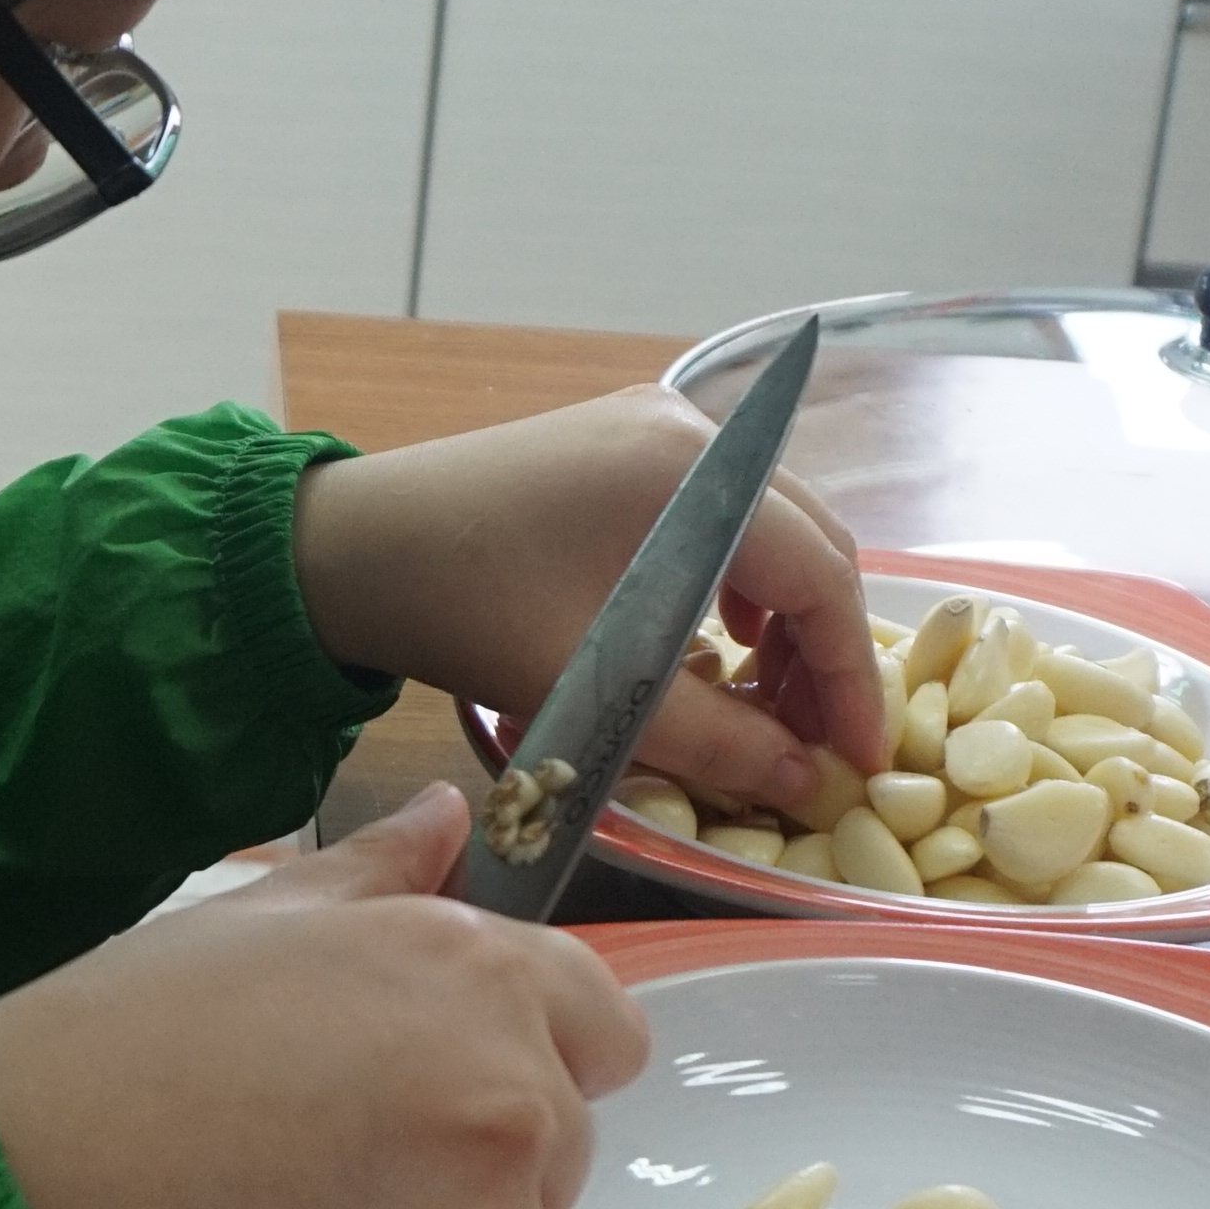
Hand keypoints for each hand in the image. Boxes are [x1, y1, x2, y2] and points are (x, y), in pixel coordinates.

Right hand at [0, 786, 646, 1208]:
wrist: (17, 1192)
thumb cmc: (119, 1041)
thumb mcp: (254, 917)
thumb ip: (382, 872)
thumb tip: (454, 813)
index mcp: (480, 978)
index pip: (607, 1036)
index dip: (528, 1063)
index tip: (432, 1094)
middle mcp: (512, 1104)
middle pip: (558, 1160)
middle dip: (473, 1172)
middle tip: (329, 1175)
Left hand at [292, 389, 883, 813]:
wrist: (348, 548)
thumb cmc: (462, 610)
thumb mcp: (595, 689)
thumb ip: (713, 743)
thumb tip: (802, 784)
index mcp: (690, 474)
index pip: (821, 576)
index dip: (851, 677)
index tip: (861, 755)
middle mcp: (688, 428)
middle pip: (810, 542)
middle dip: (824, 648)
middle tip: (819, 743)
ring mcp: (655, 424)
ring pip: (771, 525)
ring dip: (785, 614)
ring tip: (769, 704)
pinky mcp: (622, 439)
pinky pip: (720, 509)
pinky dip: (738, 577)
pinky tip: (717, 640)